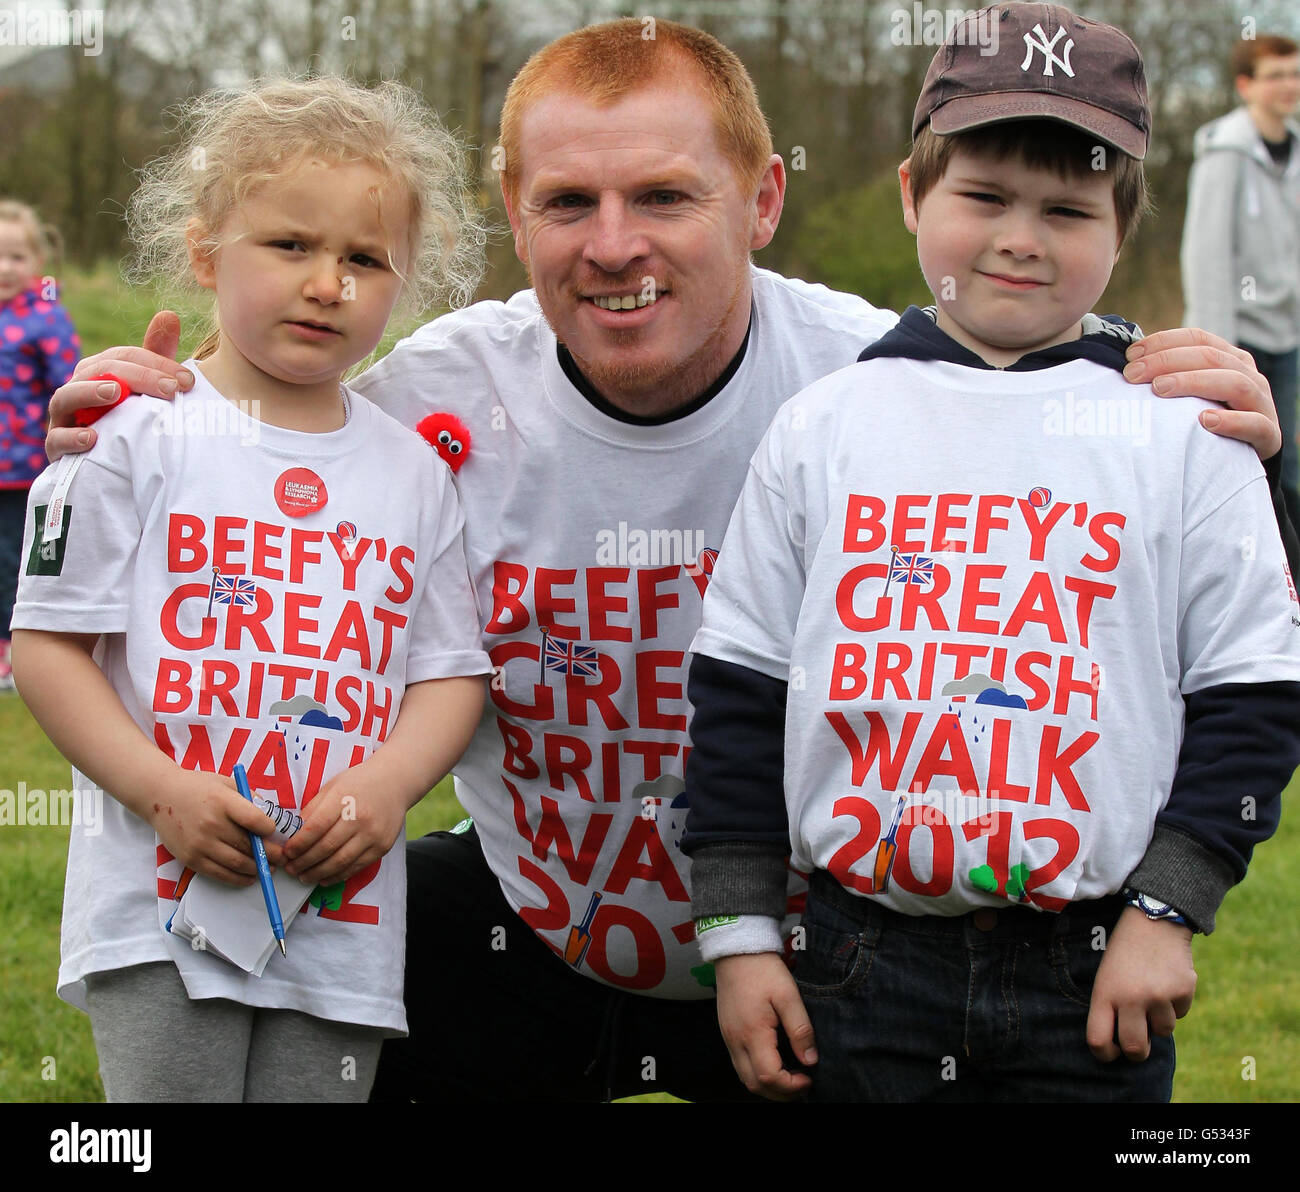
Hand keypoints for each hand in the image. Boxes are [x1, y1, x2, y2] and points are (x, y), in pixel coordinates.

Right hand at [45, 311, 193, 460]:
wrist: (112, 466)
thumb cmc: (129, 420)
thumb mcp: (146, 388)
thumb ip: (155, 356)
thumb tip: (170, 314)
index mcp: (98, 372)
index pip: (125, 357)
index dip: (156, 364)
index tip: (188, 380)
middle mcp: (77, 389)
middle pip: (100, 372)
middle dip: (136, 377)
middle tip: (170, 388)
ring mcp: (64, 418)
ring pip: (66, 397)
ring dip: (89, 392)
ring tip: (115, 392)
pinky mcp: (57, 448)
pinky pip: (56, 440)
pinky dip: (71, 437)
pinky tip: (93, 438)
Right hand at [149, 768, 283, 886]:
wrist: (160, 796)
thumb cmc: (198, 787)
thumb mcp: (226, 783)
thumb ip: (249, 798)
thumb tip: (271, 815)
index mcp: (223, 802)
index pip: (254, 820)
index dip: (269, 829)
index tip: (274, 832)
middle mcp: (211, 824)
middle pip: (248, 845)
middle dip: (270, 854)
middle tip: (282, 858)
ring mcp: (200, 844)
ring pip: (237, 863)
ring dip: (257, 869)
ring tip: (268, 868)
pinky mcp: (190, 859)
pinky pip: (219, 874)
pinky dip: (238, 879)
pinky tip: (249, 877)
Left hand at [281, 766, 408, 887]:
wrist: (396, 782)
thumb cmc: (360, 783)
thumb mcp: (333, 787)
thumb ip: (314, 809)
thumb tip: (295, 834)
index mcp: (344, 799)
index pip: (316, 827)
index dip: (299, 843)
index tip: (287, 852)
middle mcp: (360, 817)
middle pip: (326, 847)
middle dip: (304, 861)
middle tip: (290, 868)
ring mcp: (373, 834)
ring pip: (340, 861)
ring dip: (318, 873)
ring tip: (303, 876)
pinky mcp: (382, 846)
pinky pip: (356, 866)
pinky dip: (337, 875)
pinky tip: (324, 878)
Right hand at [714, 952, 817, 1099]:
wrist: (736, 950)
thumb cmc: (763, 970)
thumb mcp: (788, 995)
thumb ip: (800, 1030)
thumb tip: (810, 1060)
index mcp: (752, 1032)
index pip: (768, 1076)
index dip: (791, 1085)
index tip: (809, 1076)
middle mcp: (735, 1040)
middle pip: (754, 1085)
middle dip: (780, 1093)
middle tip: (803, 1084)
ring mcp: (728, 1037)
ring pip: (745, 1077)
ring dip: (768, 1085)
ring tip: (791, 1077)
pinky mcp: (727, 1032)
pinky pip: (740, 1064)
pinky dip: (757, 1073)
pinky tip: (774, 1063)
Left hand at [1086, 907, 1195, 1061]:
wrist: (1153, 921)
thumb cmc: (1124, 953)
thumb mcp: (1106, 977)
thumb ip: (1111, 1007)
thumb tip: (1123, 1043)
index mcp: (1105, 993)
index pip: (1098, 1040)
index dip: (1104, 1054)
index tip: (1111, 1053)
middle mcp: (1131, 998)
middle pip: (1135, 1048)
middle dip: (1136, 1052)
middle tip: (1138, 1046)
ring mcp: (1159, 996)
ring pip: (1162, 1031)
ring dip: (1158, 1020)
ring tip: (1152, 993)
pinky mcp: (1182, 991)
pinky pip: (1180, 1014)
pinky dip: (1175, 1005)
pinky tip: (1167, 981)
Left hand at [1124, 328, 1280, 459]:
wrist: (1241, 460)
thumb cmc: (1205, 422)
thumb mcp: (1190, 395)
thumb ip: (1170, 376)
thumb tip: (1128, 365)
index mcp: (1230, 359)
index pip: (1198, 339)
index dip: (1163, 342)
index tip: (1130, 355)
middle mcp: (1249, 376)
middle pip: (1211, 357)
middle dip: (1167, 361)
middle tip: (1133, 374)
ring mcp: (1261, 403)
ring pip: (1234, 383)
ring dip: (1194, 383)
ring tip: (1160, 389)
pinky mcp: (1269, 435)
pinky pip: (1255, 424)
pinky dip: (1231, 421)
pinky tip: (1203, 421)